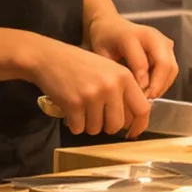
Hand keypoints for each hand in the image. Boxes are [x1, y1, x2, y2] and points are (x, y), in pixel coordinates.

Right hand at [27, 37, 150, 140]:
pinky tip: (69, 110)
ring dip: (88, 125)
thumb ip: (122, 91)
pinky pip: (79, 128)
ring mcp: (92, 95)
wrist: (48, 58)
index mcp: (124, 76)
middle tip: (97, 119)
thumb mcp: (107, 70)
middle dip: (107, 127)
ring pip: (97, 129)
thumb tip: (132, 121)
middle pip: (117, 124)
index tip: (132, 133)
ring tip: (80, 110)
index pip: (142, 108)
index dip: (139, 125)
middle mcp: (111, 86)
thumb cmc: (79, 65)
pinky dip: (74, 124)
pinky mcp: (74, 103)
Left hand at [86, 14, 178, 100]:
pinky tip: (152, 89)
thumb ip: (117, 70)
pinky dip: (164, 81)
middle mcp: (151, 35)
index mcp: (130, 36)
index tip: (138, 96)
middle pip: (164, 64)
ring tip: (148, 96)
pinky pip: (172, 68)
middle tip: (146, 100)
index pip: (141, 63)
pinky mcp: (168, 47)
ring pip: (172, 67)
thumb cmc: (105, 40)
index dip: (141, 82)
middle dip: (158, 85)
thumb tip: (135, 90)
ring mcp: (163, 40)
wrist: (111, 25)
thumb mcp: (102, 54)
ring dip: (163, 85)